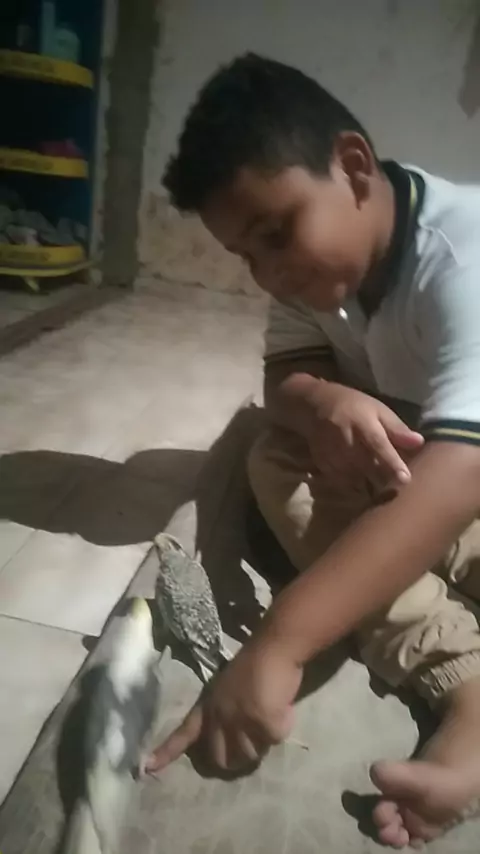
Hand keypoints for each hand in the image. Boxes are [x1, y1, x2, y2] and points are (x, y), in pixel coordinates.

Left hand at [147, 639, 301, 772]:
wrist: (274, 647)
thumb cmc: (255, 663)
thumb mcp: (228, 688)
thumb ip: (226, 713)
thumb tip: (236, 741)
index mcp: (208, 705)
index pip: (184, 732)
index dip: (167, 751)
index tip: (147, 767)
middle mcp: (219, 716)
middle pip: (222, 759)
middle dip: (237, 758)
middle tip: (253, 741)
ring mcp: (240, 721)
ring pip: (251, 755)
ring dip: (262, 741)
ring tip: (270, 712)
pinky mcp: (263, 723)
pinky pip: (274, 740)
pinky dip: (281, 726)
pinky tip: (281, 706)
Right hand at [305, 383, 423, 487]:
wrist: (314, 405)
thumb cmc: (353, 406)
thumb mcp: (377, 410)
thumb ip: (397, 428)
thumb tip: (420, 443)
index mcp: (362, 423)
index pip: (379, 444)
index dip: (392, 462)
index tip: (405, 479)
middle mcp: (346, 439)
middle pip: (367, 465)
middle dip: (384, 480)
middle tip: (398, 491)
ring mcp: (332, 453)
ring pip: (354, 477)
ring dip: (369, 486)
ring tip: (382, 493)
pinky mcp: (323, 464)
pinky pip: (341, 482)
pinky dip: (353, 486)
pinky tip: (362, 487)